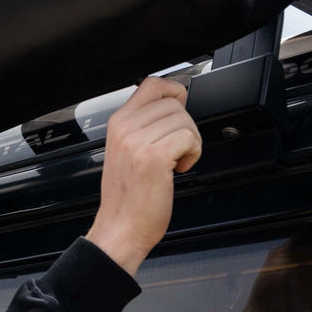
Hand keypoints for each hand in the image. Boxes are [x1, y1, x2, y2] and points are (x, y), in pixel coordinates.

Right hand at [85, 77, 200, 275]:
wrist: (121, 228)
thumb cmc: (127, 196)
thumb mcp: (126, 151)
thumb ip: (143, 125)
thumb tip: (173, 104)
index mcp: (118, 122)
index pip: (152, 84)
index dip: (174, 92)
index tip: (179, 111)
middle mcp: (126, 128)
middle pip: (174, 103)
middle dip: (186, 126)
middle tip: (177, 149)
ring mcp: (138, 142)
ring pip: (185, 121)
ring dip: (190, 142)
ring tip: (176, 161)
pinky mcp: (154, 158)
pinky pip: (189, 138)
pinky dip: (193, 154)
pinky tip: (179, 168)